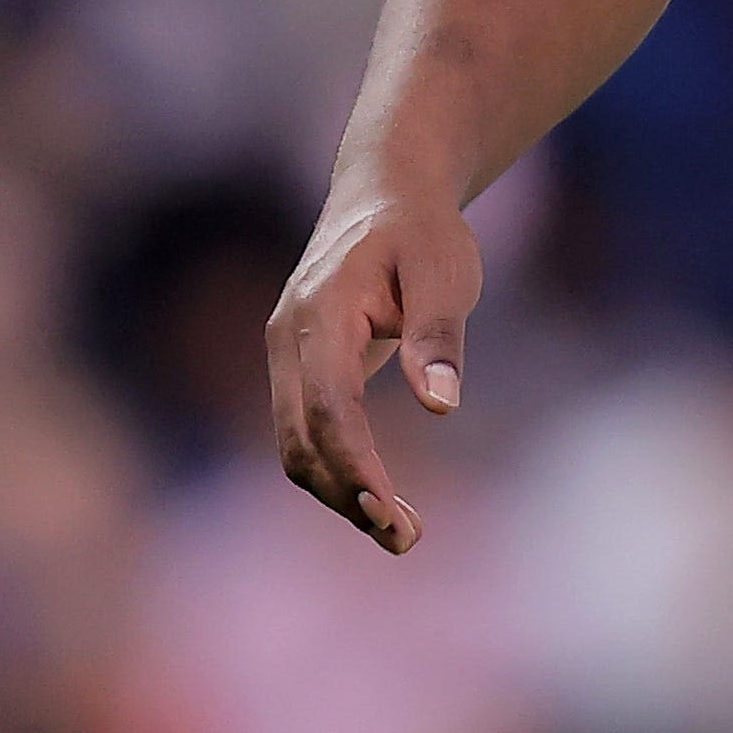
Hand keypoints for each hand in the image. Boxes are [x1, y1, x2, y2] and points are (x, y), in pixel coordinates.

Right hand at [267, 186, 482, 554]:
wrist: (384, 194)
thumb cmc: (421, 232)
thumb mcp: (445, 270)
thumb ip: (438, 335)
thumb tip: (441, 406)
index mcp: (321, 313)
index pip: (328, 407)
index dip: (355, 465)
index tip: (390, 513)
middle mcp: (288, 340)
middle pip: (300, 440)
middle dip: (347, 495)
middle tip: (407, 538)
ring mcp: (287, 358)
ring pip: (296, 447)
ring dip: (340, 494)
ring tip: (402, 533)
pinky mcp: (300, 372)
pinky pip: (306, 435)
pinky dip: (338, 473)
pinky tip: (381, 500)